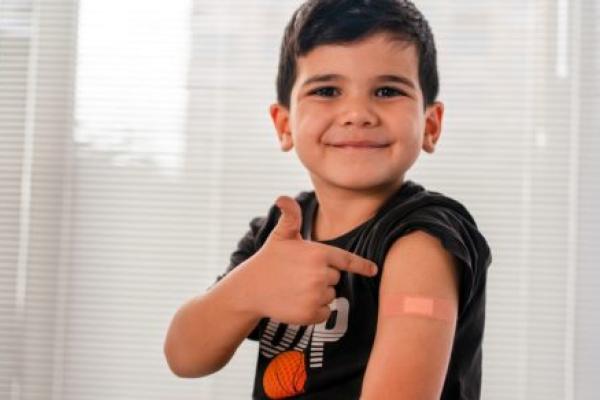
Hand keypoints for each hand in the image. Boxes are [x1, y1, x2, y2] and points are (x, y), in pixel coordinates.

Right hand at [242, 195, 377, 324]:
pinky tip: (297, 302)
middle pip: (336, 278)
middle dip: (322, 277)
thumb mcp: (281, 235)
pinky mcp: (310, 313)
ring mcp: (315, 295)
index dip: (362, 265)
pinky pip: (324, 312)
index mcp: (318, 253)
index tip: (373, 270)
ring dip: (318, 294)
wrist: (250, 289)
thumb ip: (290, 216)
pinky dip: (314, 311)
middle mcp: (320, 274)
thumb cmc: (269, 259)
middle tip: (300, 275)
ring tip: (296, 288)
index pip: (347, 260)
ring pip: (330, 296)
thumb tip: (282, 198)